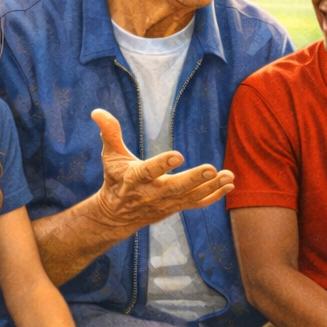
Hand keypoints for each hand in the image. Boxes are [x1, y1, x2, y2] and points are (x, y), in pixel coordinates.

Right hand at [89, 110, 234, 231]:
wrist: (116, 215)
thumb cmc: (115, 179)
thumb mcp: (111, 155)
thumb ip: (109, 133)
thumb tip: (97, 111)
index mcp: (135, 178)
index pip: (148, 171)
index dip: (162, 164)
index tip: (178, 155)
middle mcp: (151, 193)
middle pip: (174, 188)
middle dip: (193, 179)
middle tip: (211, 169)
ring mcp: (165, 203)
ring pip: (190, 197)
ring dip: (211, 187)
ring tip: (228, 176)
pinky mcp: (175, 207)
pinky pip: (197, 204)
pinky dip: (214, 196)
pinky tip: (229, 186)